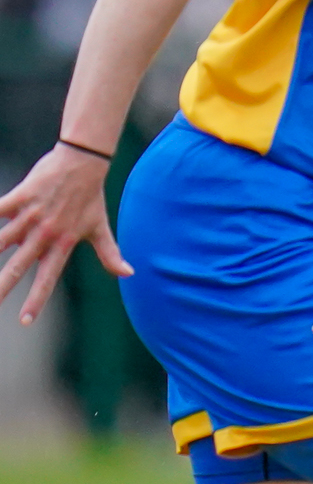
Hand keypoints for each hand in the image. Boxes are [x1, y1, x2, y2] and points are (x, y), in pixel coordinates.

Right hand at [0, 144, 131, 325]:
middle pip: (18, 266)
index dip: (36, 300)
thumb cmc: (91, 197)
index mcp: (62, 244)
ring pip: (0, 240)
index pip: (47, 278)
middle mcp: (45, 234)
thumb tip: (128, 273)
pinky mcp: (20, 197)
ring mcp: (31, 216)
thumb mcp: (100, 228)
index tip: (25, 321)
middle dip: (2, 286)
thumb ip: (110, 254)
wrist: (84, 162)